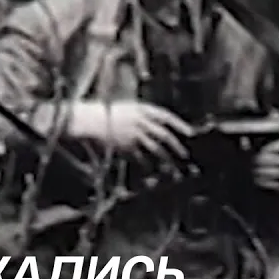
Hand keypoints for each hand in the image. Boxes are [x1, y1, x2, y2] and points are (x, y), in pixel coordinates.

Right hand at [65, 100, 190, 162]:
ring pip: (154, 147)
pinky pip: (139, 157)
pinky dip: (146, 164)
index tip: (190, 132)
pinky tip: (152, 170)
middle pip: (162, 133)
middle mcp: (139, 120)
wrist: (88, 119)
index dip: (179, 124)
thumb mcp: (128, 108)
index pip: (165, 115)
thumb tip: (162, 126)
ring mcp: (132, 133)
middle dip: (176, 145)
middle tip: (185, 155)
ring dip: (165, 158)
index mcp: (141, 108)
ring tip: (173, 167)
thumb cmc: (107, 113)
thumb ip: (144, 116)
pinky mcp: (124, 145)